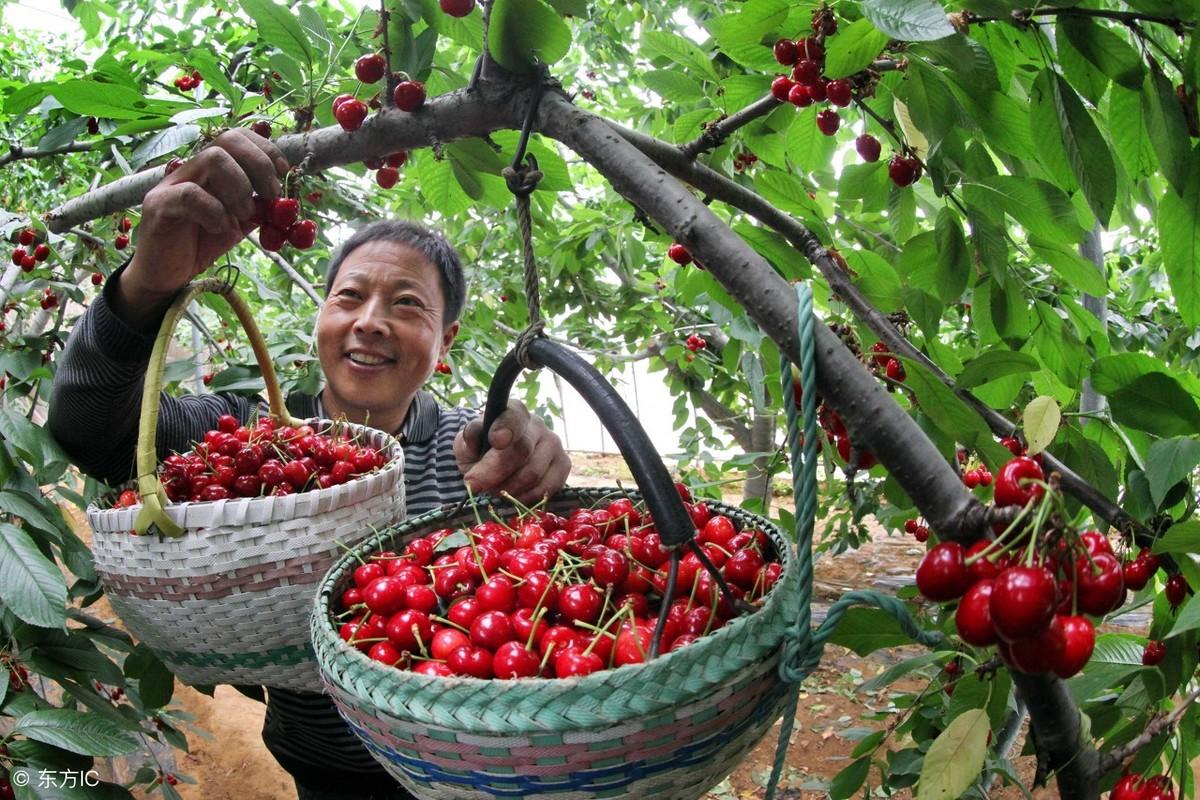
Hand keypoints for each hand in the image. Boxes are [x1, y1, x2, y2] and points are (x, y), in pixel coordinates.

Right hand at [114, 129, 288, 328]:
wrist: (168, 273)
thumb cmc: (201, 243)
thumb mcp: (239, 224)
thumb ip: (258, 208)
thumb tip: (285, 201)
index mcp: (212, 170)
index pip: (237, 137)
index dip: (265, 149)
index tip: (283, 171)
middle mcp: (192, 169)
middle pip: (228, 140)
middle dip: (259, 164)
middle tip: (270, 194)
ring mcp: (172, 183)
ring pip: (212, 158)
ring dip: (239, 186)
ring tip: (243, 214)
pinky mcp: (159, 204)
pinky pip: (190, 194)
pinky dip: (214, 211)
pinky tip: (220, 228)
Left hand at [453, 400, 570, 504]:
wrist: (500, 463)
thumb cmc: (483, 451)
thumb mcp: (468, 443)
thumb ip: (469, 439)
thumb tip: (472, 436)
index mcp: (514, 412)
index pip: (513, 417)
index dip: (505, 428)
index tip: (496, 441)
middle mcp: (538, 425)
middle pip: (522, 450)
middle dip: (496, 472)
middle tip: (476, 486)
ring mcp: (554, 444)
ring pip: (533, 473)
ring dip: (508, 488)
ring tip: (493, 490)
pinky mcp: (563, 464)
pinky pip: (546, 488)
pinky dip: (526, 498)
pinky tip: (513, 496)